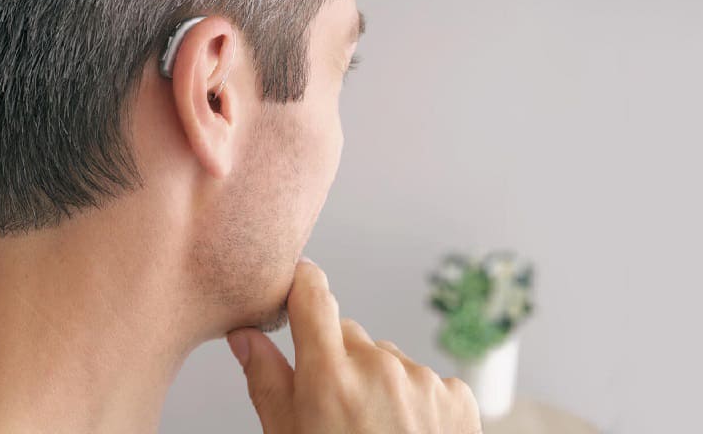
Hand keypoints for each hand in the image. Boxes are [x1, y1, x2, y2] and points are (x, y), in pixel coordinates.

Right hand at [225, 257, 482, 432]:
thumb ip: (267, 381)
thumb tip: (245, 336)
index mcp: (330, 376)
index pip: (312, 293)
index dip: (300, 284)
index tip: (295, 287)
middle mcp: (379, 367)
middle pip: (348, 333)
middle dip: (336, 357)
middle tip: (333, 408)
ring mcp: (423, 380)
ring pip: (386, 358)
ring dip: (376, 380)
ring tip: (373, 431)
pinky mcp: (457, 395)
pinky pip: (423, 379)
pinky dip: (413, 399)